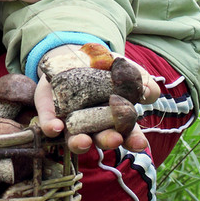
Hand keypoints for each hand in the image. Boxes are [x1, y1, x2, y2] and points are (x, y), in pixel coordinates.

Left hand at [33, 52, 160, 155]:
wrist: (73, 56)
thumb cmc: (105, 68)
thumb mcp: (125, 69)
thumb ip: (140, 81)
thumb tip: (151, 92)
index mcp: (114, 119)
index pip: (126, 134)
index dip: (133, 140)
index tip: (140, 144)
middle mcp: (93, 126)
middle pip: (101, 138)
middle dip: (107, 141)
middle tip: (114, 139)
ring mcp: (70, 122)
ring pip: (74, 138)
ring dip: (79, 142)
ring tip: (83, 141)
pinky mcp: (49, 114)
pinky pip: (49, 124)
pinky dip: (51, 127)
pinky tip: (54, 128)